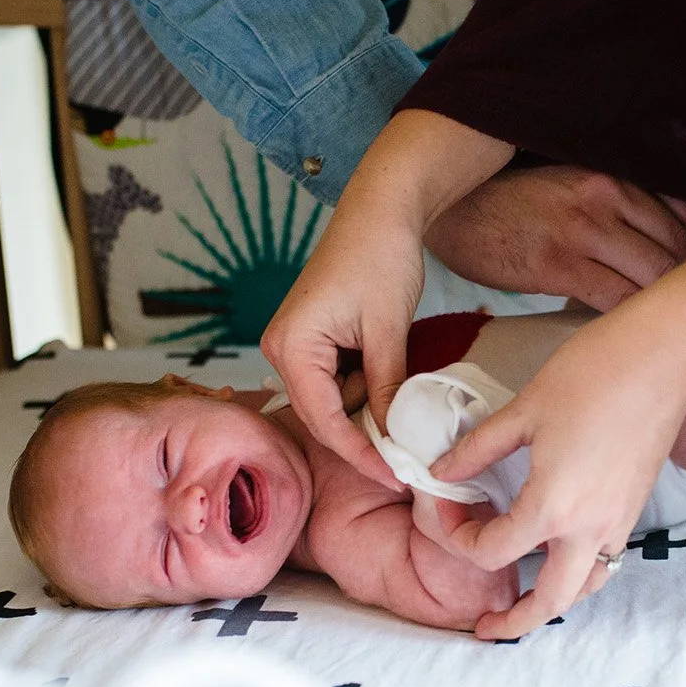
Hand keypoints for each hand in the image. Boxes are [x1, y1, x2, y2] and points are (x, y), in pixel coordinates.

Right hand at [264, 111, 513, 485]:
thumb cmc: (380, 257)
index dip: (359, 454)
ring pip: (330, 402)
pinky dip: (364, 394)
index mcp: (291, 346)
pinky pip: (336, 382)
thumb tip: (393, 439)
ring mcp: (295, 344)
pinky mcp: (313, 339)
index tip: (394, 477)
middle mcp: (282, 348)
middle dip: (361, 442)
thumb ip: (387, 388)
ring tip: (404, 438)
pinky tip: (391, 403)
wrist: (381, 209)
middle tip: (402, 470)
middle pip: (321, 416)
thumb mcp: (389, 330)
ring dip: (364, 417)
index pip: (323, 420)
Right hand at [425, 166, 685, 310]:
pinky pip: (616, 298)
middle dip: (683, 285)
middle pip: (676, 248)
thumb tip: (674, 230)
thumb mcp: (571, 186)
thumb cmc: (512, 206)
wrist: (453, 213)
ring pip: (652, 275)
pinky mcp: (559, 264)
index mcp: (611, 175)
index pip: (683, 216)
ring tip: (657, 328)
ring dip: (660, 306)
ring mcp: (583, 228)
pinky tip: (625, 333)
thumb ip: (619, 203)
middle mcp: (605, 195)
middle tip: (677, 315)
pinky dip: (629, 319)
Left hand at [430, 263, 685, 639]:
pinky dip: (580, 573)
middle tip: (485, 627)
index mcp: (553, 507)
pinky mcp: (634, 508)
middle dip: (515, 621)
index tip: (443, 508)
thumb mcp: (523, 410)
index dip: (457, 537)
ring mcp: (619, 522)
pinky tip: (558, 555)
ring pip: (586, 588)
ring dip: (553, 602)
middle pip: (549, 601)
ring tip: (524, 600)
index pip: (493, 552)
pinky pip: (606, 562)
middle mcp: (590, 528)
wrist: (665, 356)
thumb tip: (442, 473)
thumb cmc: (594, 374)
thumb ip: (477, 451)